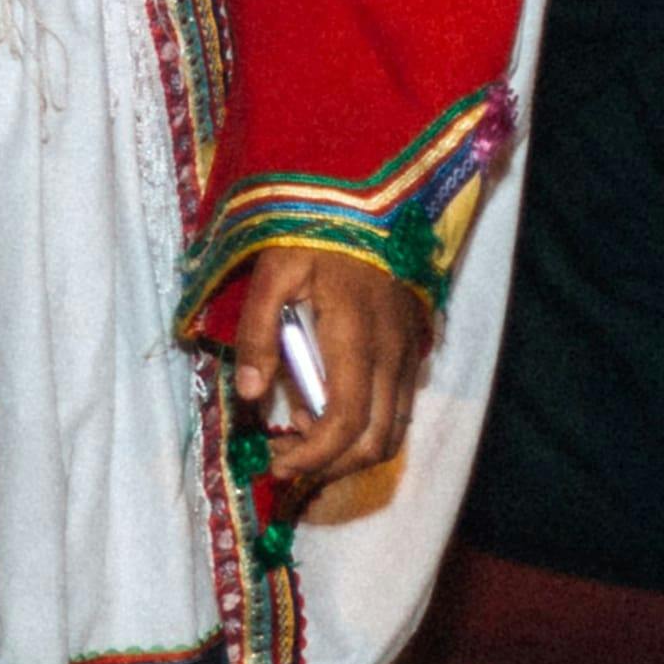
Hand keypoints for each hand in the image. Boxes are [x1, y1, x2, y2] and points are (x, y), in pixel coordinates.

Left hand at [226, 247, 433, 496]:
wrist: (368, 198)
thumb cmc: (313, 231)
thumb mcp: (272, 271)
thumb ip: (257, 331)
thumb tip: (250, 394)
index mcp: (356, 340)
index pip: (345, 424)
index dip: (313, 456)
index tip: (277, 463)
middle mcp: (392, 356)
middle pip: (376, 441)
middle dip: (331, 465)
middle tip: (285, 460)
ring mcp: (408, 353)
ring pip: (394, 430)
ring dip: (351, 450)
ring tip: (302, 436)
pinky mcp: (413, 347)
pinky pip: (400, 407)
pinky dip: (368, 426)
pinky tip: (325, 408)